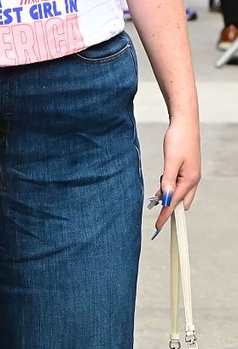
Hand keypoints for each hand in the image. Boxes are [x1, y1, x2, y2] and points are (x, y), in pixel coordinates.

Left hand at [153, 115, 200, 233]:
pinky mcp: (187, 168)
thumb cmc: (178, 138)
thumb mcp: (170, 160)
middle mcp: (193, 179)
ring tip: (156, 198)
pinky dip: (170, 188)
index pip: (175, 203)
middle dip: (169, 208)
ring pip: (180, 193)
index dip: (166, 215)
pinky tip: (162, 186)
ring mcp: (191, 174)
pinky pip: (178, 184)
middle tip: (155, 213)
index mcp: (190, 180)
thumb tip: (166, 198)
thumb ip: (167, 180)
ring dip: (169, 197)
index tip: (157, 227)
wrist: (184, 121)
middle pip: (181, 202)